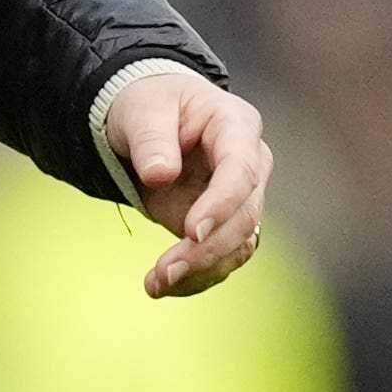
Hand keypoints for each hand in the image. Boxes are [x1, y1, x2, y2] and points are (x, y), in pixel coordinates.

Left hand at [107, 66, 273, 298]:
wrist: (149, 119)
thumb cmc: (150, 104)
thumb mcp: (141, 109)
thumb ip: (151, 139)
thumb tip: (161, 175)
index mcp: (236, 126)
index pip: (241, 171)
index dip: (221, 204)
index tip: (192, 232)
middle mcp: (250, 164)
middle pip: (245, 216)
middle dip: (207, 250)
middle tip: (164, 272)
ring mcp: (240, 198)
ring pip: (238, 244)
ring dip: (201, 271)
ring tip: (155, 285)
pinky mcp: (223, 224)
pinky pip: (221, 258)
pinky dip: (196, 277)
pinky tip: (162, 287)